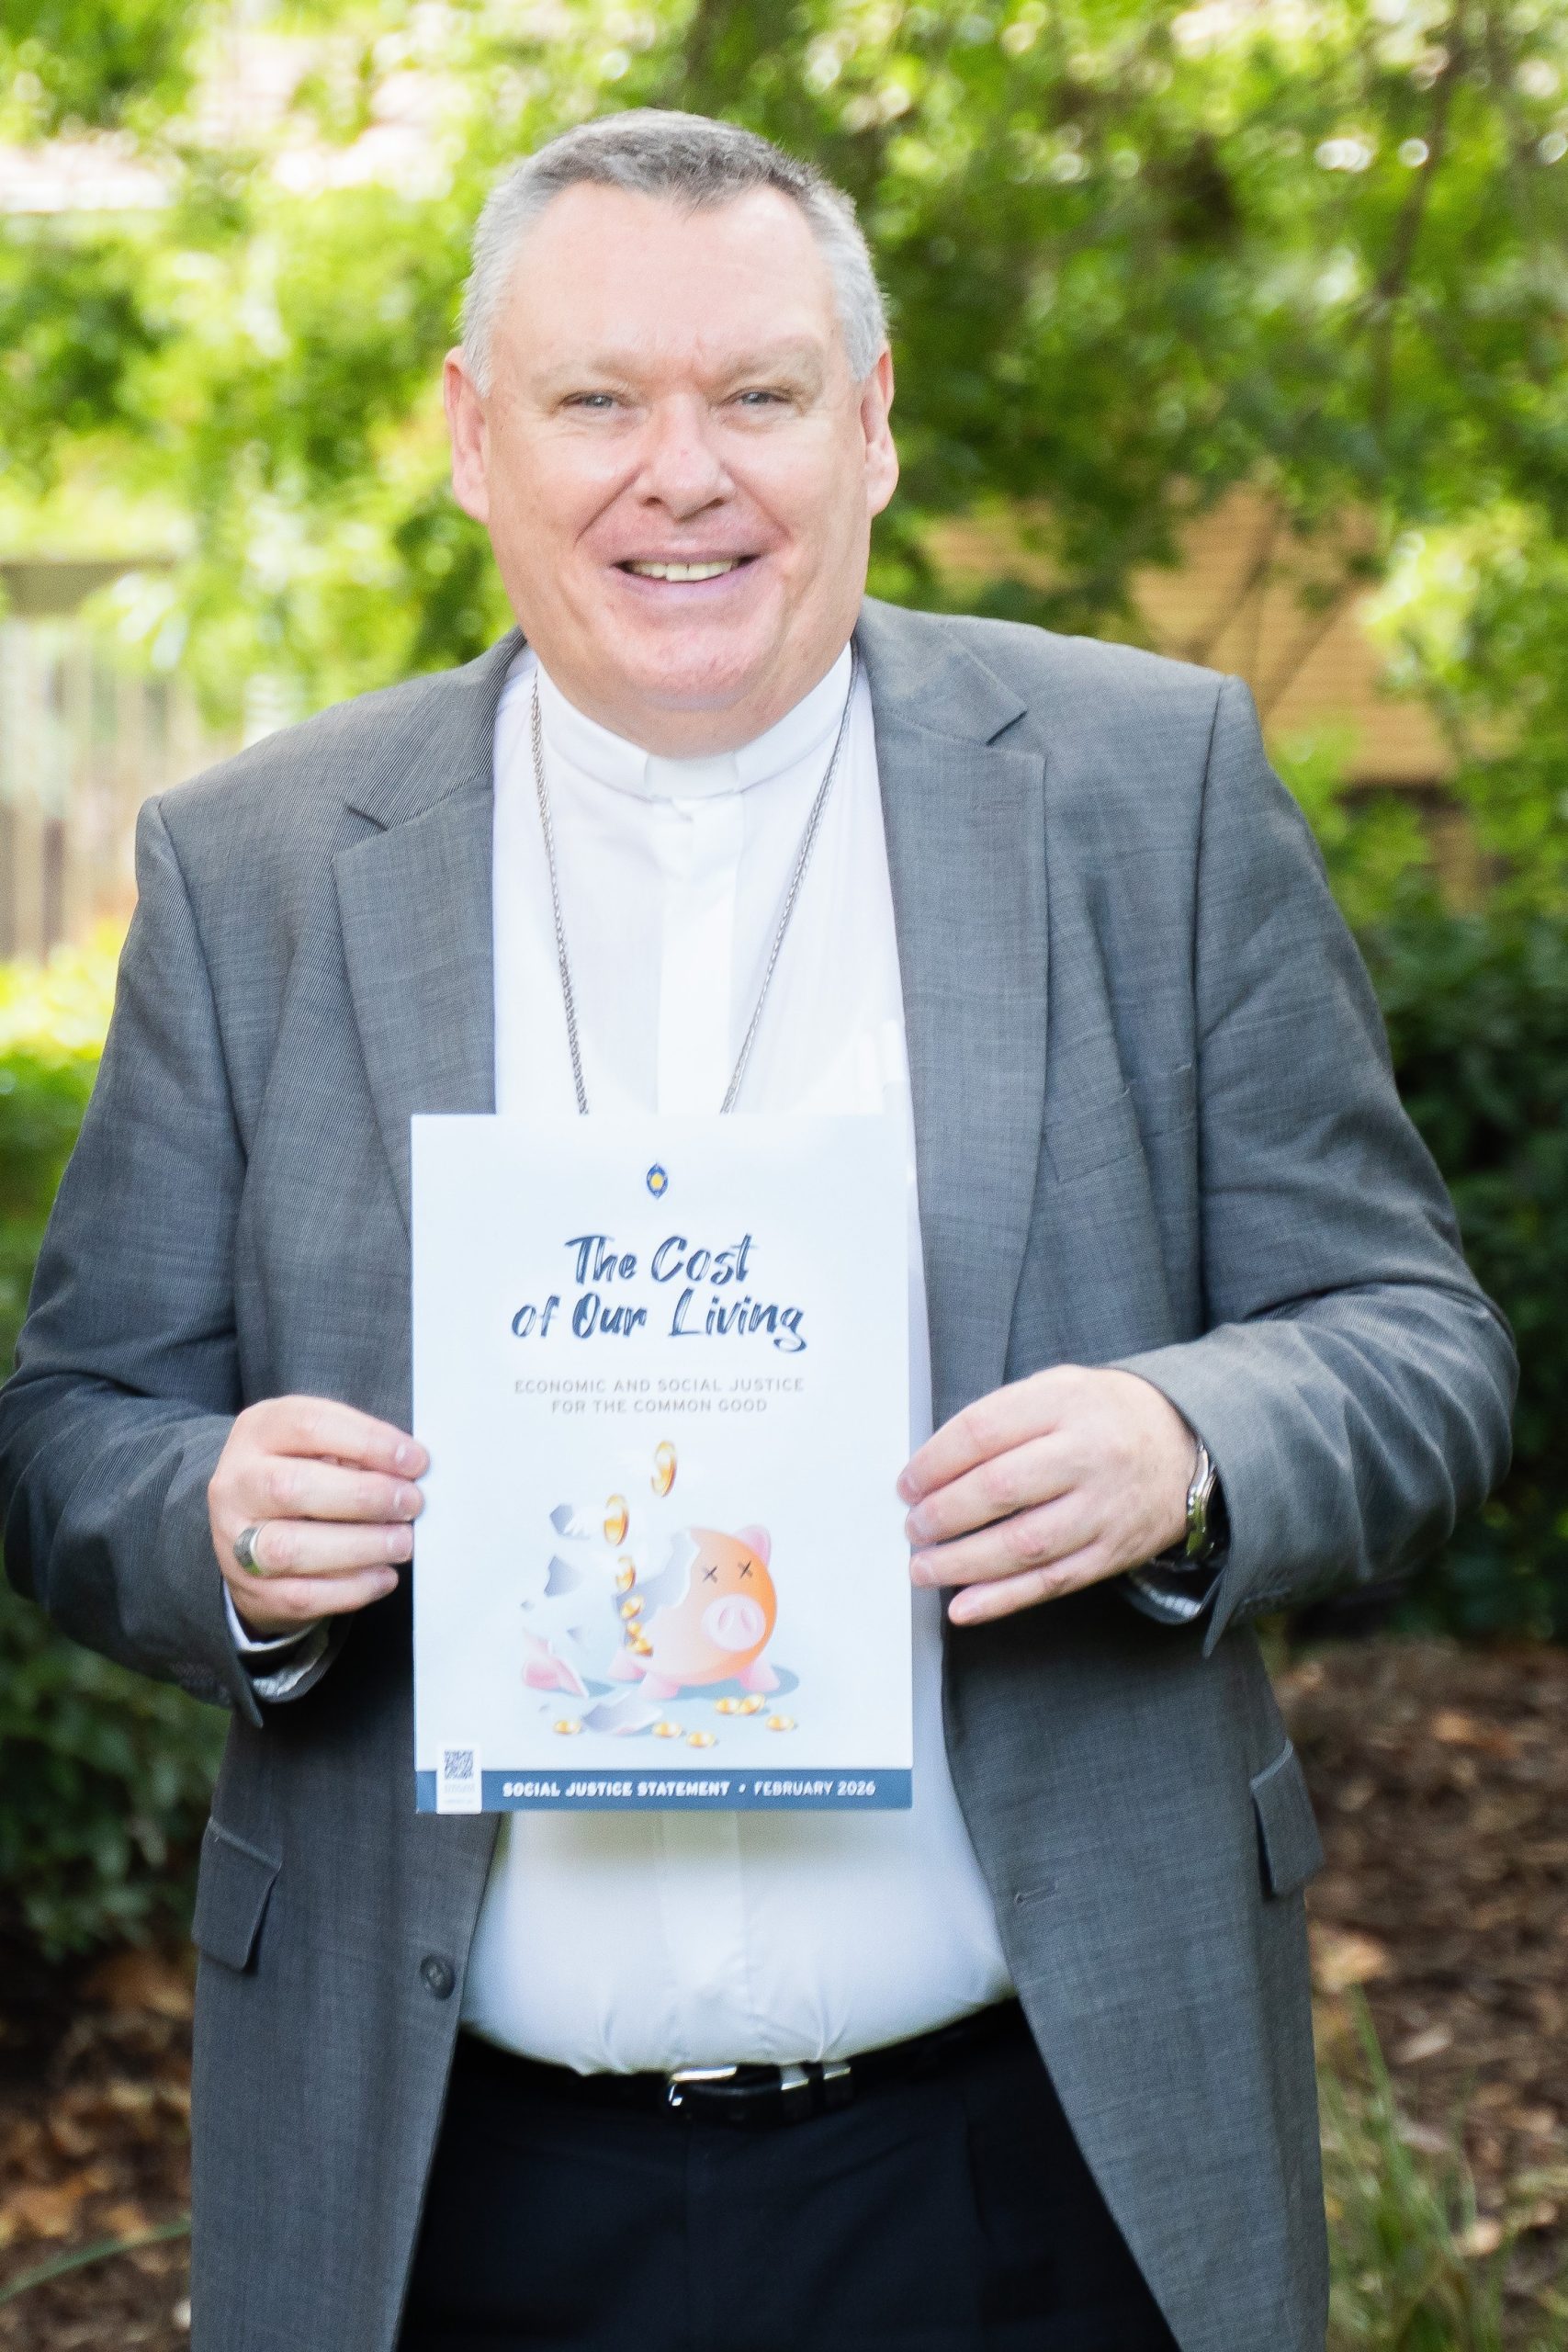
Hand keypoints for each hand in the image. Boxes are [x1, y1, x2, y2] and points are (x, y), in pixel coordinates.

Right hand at [209, 1396, 427, 1637]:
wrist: (247, 1530)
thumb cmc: (302, 1475)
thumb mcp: (319, 1445)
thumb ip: (357, 1450)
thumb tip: (412, 1468)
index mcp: (258, 1431)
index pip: (309, 1426)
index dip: (368, 1442)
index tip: (414, 1460)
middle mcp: (236, 1483)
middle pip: (292, 1487)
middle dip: (363, 1496)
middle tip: (410, 1503)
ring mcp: (234, 1539)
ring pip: (290, 1547)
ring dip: (359, 1546)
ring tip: (401, 1542)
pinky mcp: (250, 1588)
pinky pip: (300, 1595)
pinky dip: (351, 1588)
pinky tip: (384, 1575)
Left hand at [897, 1366, 1195, 1625]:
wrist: (1188, 1444)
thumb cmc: (1106, 1416)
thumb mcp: (1059, 1389)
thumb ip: (1002, 1419)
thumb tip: (933, 1469)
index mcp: (1066, 1402)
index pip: (983, 1431)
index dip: (934, 1462)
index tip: (907, 1483)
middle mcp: (1088, 1454)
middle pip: (999, 1489)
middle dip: (942, 1515)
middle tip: (913, 1527)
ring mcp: (1104, 1507)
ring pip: (1023, 1544)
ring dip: (962, 1563)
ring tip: (922, 1568)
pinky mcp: (1114, 1551)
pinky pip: (1052, 1582)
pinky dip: (1002, 1599)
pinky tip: (964, 1606)